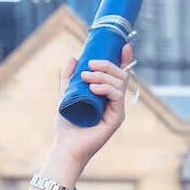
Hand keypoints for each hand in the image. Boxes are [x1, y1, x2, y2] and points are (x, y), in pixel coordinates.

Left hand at [51, 42, 134, 172]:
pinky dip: (106, 89)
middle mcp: (115, 100)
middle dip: (107, 65)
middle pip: (120, 75)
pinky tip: (94, 88)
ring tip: (85, 77)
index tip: (124, 45)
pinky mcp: (117, 118)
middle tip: (89, 65)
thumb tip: (73, 57)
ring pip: (119, 83)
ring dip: (102, 76)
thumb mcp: (66, 94)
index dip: (123, 59)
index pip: (119, 73)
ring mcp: (117, 109)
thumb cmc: (68, 122)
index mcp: (107, 94)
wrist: (67, 144)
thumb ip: (69, 77)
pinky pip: (117, 96)